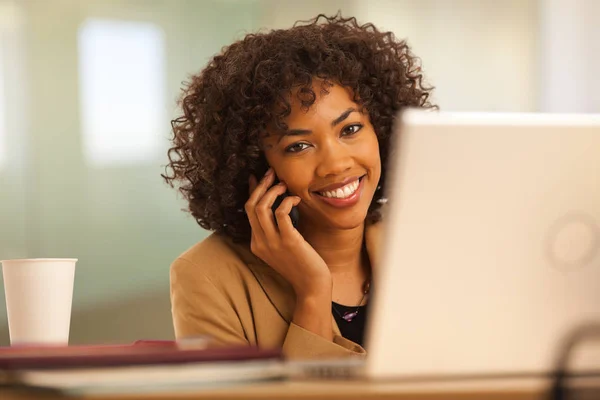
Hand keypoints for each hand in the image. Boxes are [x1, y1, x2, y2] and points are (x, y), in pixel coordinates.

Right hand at [245, 168, 331, 297]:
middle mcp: (260, 242)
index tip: (258, 176)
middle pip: (251, 206)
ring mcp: (273, 243)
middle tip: (272, 173)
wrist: (312, 286)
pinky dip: (287, 201)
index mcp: (256, 243)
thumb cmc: (302, 264)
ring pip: (261, 208)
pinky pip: (281, 213)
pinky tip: (296, 199)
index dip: (253, 191)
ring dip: (273, 191)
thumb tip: (277, 204)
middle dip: (261, 185)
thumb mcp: (284, 245)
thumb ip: (277, 227)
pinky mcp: (288, 241)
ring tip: (284, 184)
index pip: (248, 211)